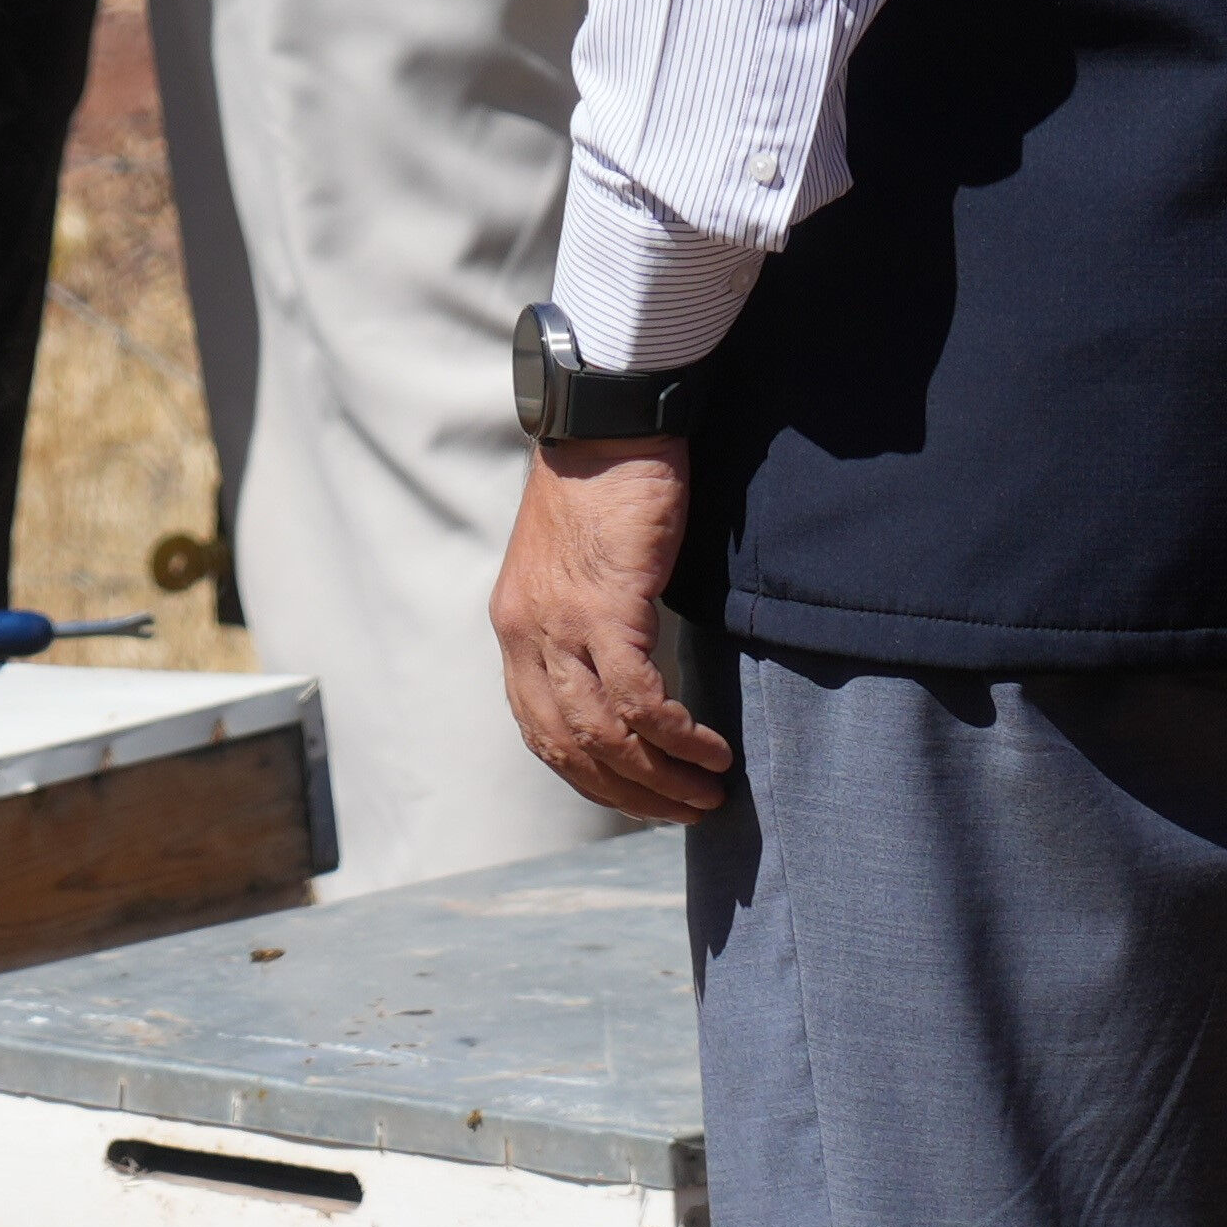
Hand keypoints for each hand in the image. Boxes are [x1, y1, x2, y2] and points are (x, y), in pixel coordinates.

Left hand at [490, 436, 733, 820]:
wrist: (609, 415)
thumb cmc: (606, 484)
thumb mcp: (579, 566)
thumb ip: (587, 623)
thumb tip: (628, 677)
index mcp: (516, 628)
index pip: (541, 732)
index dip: (591, 778)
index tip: (639, 797)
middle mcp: (526, 634)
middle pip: (570, 747)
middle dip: (630, 792)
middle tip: (683, 811)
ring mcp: (561, 623)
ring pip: (605, 733)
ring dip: (661, 776)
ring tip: (707, 792)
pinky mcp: (607, 605)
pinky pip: (640, 697)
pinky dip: (677, 734)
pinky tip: (710, 748)